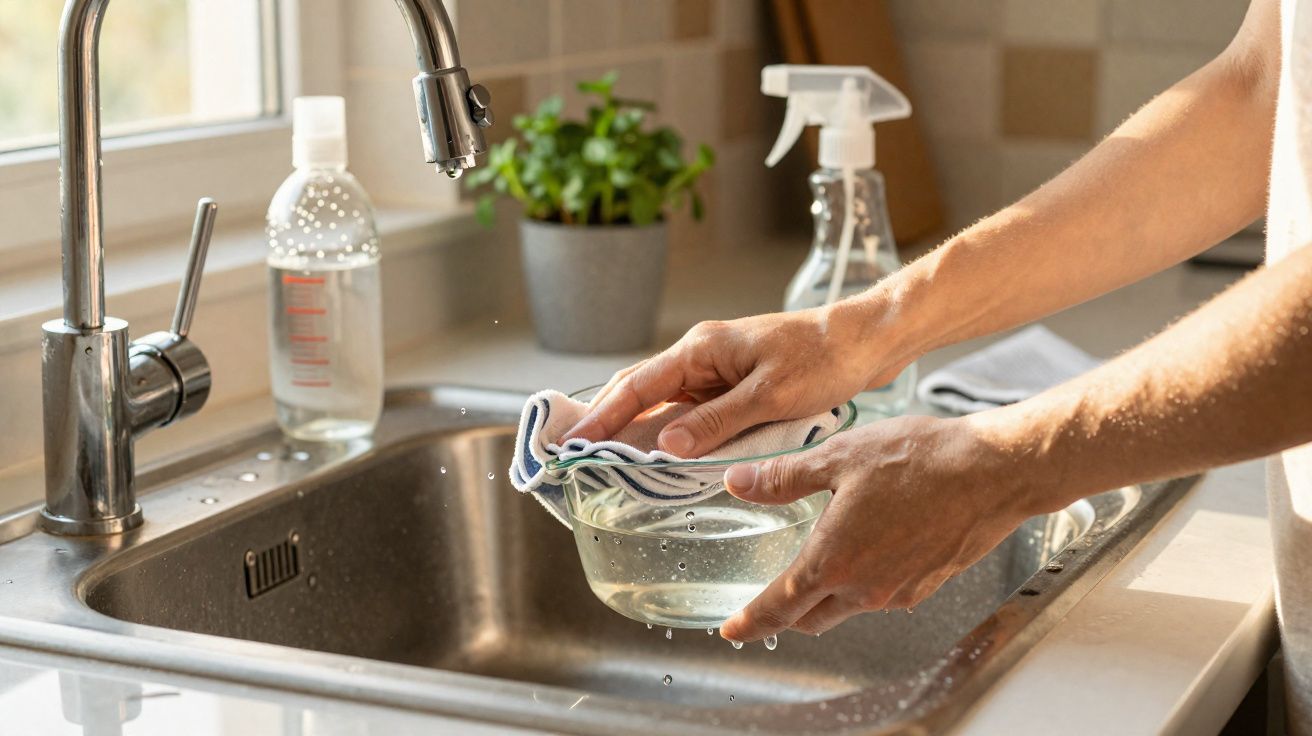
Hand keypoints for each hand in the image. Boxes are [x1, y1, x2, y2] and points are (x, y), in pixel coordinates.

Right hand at [564, 297, 913, 455]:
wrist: (866, 342)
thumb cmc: (824, 359)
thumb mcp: (769, 396)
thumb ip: (716, 422)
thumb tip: (666, 446)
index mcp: (701, 350)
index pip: (637, 386)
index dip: (602, 416)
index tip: (574, 443)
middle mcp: (702, 358)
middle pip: (642, 393)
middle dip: (611, 423)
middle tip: (581, 457)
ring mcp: (718, 372)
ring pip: (667, 406)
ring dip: (643, 433)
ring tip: (614, 464)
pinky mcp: (736, 386)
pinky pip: (694, 413)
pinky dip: (677, 436)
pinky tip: (668, 460)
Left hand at [718, 413, 1050, 641]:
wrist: (993, 471)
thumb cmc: (921, 460)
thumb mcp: (839, 457)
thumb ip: (784, 478)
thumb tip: (739, 482)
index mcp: (834, 560)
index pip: (779, 606)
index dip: (750, 622)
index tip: (731, 631)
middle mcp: (865, 587)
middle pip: (811, 617)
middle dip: (784, 615)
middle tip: (767, 605)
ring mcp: (899, 590)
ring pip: (847, 607)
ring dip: (826, 596)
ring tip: (818, 566)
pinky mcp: (927, 583)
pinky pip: (881, 594)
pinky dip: (862, 583)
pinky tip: (866, 550)